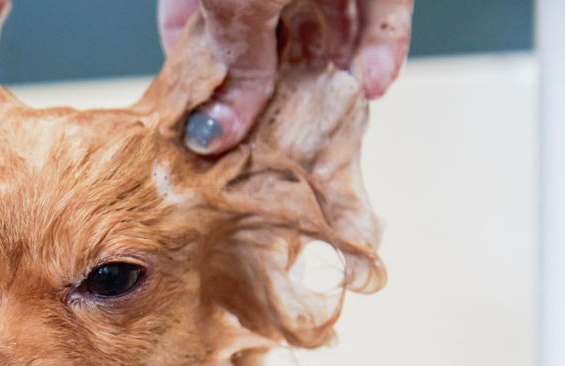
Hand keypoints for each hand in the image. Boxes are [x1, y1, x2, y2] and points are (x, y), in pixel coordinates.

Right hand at [159, 0, 412, 154]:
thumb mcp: (235, 1)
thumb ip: (235, 64)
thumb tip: (212, 133)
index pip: (190, 40)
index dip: (198, 88)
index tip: (208, 137)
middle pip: (265, 47)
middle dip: (276, 97)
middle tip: (277, 145)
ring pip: (327, 33)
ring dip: (335, 82)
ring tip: (332, 124)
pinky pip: (380, 12)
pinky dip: (380, 49)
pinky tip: (373, 80)